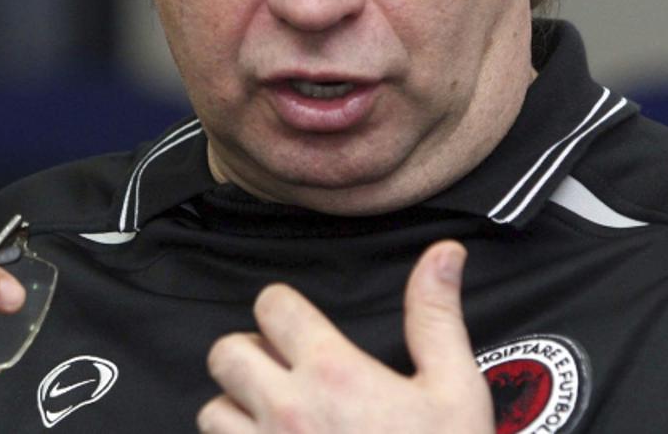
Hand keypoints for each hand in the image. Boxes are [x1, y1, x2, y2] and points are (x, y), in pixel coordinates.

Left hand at [198, 240, 492, 432]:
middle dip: (250, 353)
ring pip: (212, 412)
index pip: (272, 306)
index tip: (298, 323)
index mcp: (332, 373)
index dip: (284, 308)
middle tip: (282, 369)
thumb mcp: (454, 389)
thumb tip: (443, 252)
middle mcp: (286, 411)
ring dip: (236, 410)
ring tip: (274, 420)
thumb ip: (435, 316)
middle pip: (226, 352)